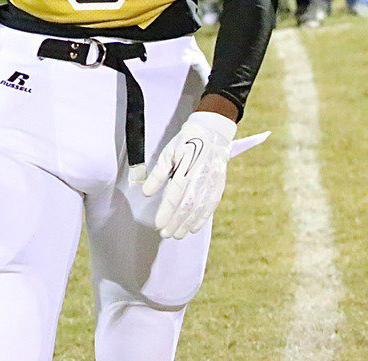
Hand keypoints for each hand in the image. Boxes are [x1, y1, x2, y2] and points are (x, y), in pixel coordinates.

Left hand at [141, 111, 235, 238]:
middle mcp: (202, 177)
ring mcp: (213, 181)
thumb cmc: (186, 142)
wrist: (212, 132)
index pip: (175, 194)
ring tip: (178, 235)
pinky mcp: (220, 185)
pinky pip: (211, 205)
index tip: (158, 224)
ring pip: (200, 208)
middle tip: (165, 234)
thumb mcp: (168, 153)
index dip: (167, 211)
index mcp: (187, 167)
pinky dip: (202, 218)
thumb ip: (158, 174)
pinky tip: (194, 227)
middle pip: (188, 205)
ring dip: (188, 224)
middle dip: (176, 222)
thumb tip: (147, 193)